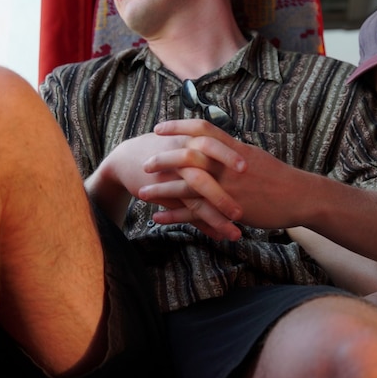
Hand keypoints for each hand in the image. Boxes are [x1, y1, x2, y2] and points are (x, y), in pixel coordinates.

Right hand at [90, 128, 245, 239]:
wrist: (128, 158)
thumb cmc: (167, 147)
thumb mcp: (189, 141)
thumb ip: (214, 151)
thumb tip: (249, 160)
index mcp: (191, 141)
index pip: (212, 144)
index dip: (229, 154)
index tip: (249, 166)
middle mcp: (181, 159)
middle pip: (202, 175)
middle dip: (222, 194)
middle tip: (241, 211)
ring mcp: (171, 178)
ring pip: (194, 199)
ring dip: (215, 217)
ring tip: (235, 234)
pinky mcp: (163, 193)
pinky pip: (184, 211)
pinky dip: (202, 225)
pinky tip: (218, 236)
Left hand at [147, 119, 312, 231]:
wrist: (300, 196)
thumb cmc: (279, 177)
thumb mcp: (254, 156)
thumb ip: (232, 151)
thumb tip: (217, 145)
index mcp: (233, 148)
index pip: (201, 129)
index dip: (178, 127)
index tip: (158, 128)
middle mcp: (228, 165)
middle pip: (188, 155)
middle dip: (163, 159)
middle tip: (145, 163)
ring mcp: (228, 187)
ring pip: (186, 186)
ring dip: (161, 190)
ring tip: (142, 194)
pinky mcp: (228, 208)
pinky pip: (196, 212)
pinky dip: (175, 214)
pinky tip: (159, 217)